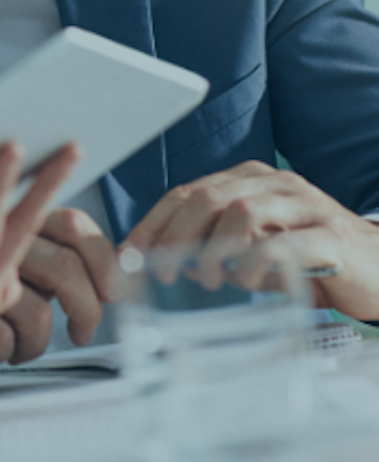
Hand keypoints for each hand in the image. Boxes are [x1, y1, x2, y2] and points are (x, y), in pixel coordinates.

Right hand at [0, 208, 120, 363]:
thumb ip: (31, 256)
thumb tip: (101, 277)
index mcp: (7, 221)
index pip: (71, 224)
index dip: (102, 255)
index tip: (113, 289)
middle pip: (64, 267)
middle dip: (85, 306)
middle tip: (82, 330)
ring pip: (39, 313)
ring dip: (39, 342)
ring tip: (24, 346)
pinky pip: (6, 341)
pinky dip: (7, 352)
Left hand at [122, 160, 378, 318]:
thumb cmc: (312, 258)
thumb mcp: (256, 247)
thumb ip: (216, 245)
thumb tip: (168, 262)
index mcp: (249, 180)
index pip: (187, 192)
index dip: (154, 222)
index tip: (130, 253)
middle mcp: (274, 183)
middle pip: (206, 197)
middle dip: (174, 234)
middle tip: (161, 269)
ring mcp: (304, 204)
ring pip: (240, 210)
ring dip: (213, 248)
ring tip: (208, 279)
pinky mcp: (330, 235)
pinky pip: (282, 242)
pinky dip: (255, 262)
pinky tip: (247, 281)